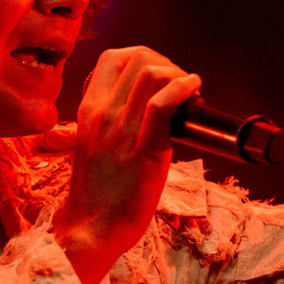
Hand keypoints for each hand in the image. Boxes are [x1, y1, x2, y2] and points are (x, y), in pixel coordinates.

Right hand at [44, 46, 199, 283]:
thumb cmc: (99, 192)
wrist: (92, 227)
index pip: (113, 58)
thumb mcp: (96, 144)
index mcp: (89, 110)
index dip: (143, 56)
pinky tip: (195, 90)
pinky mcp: (143, 149)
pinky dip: (183, 89)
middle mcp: (103, 113)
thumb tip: (148, 109)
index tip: (159, 74)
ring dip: (178, 76)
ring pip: (152, 74)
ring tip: (190, 92)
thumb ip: (114, 122)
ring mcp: (121, 130)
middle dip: (166, 64)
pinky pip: (162, 104)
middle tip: (179, 85)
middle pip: (137, 59)